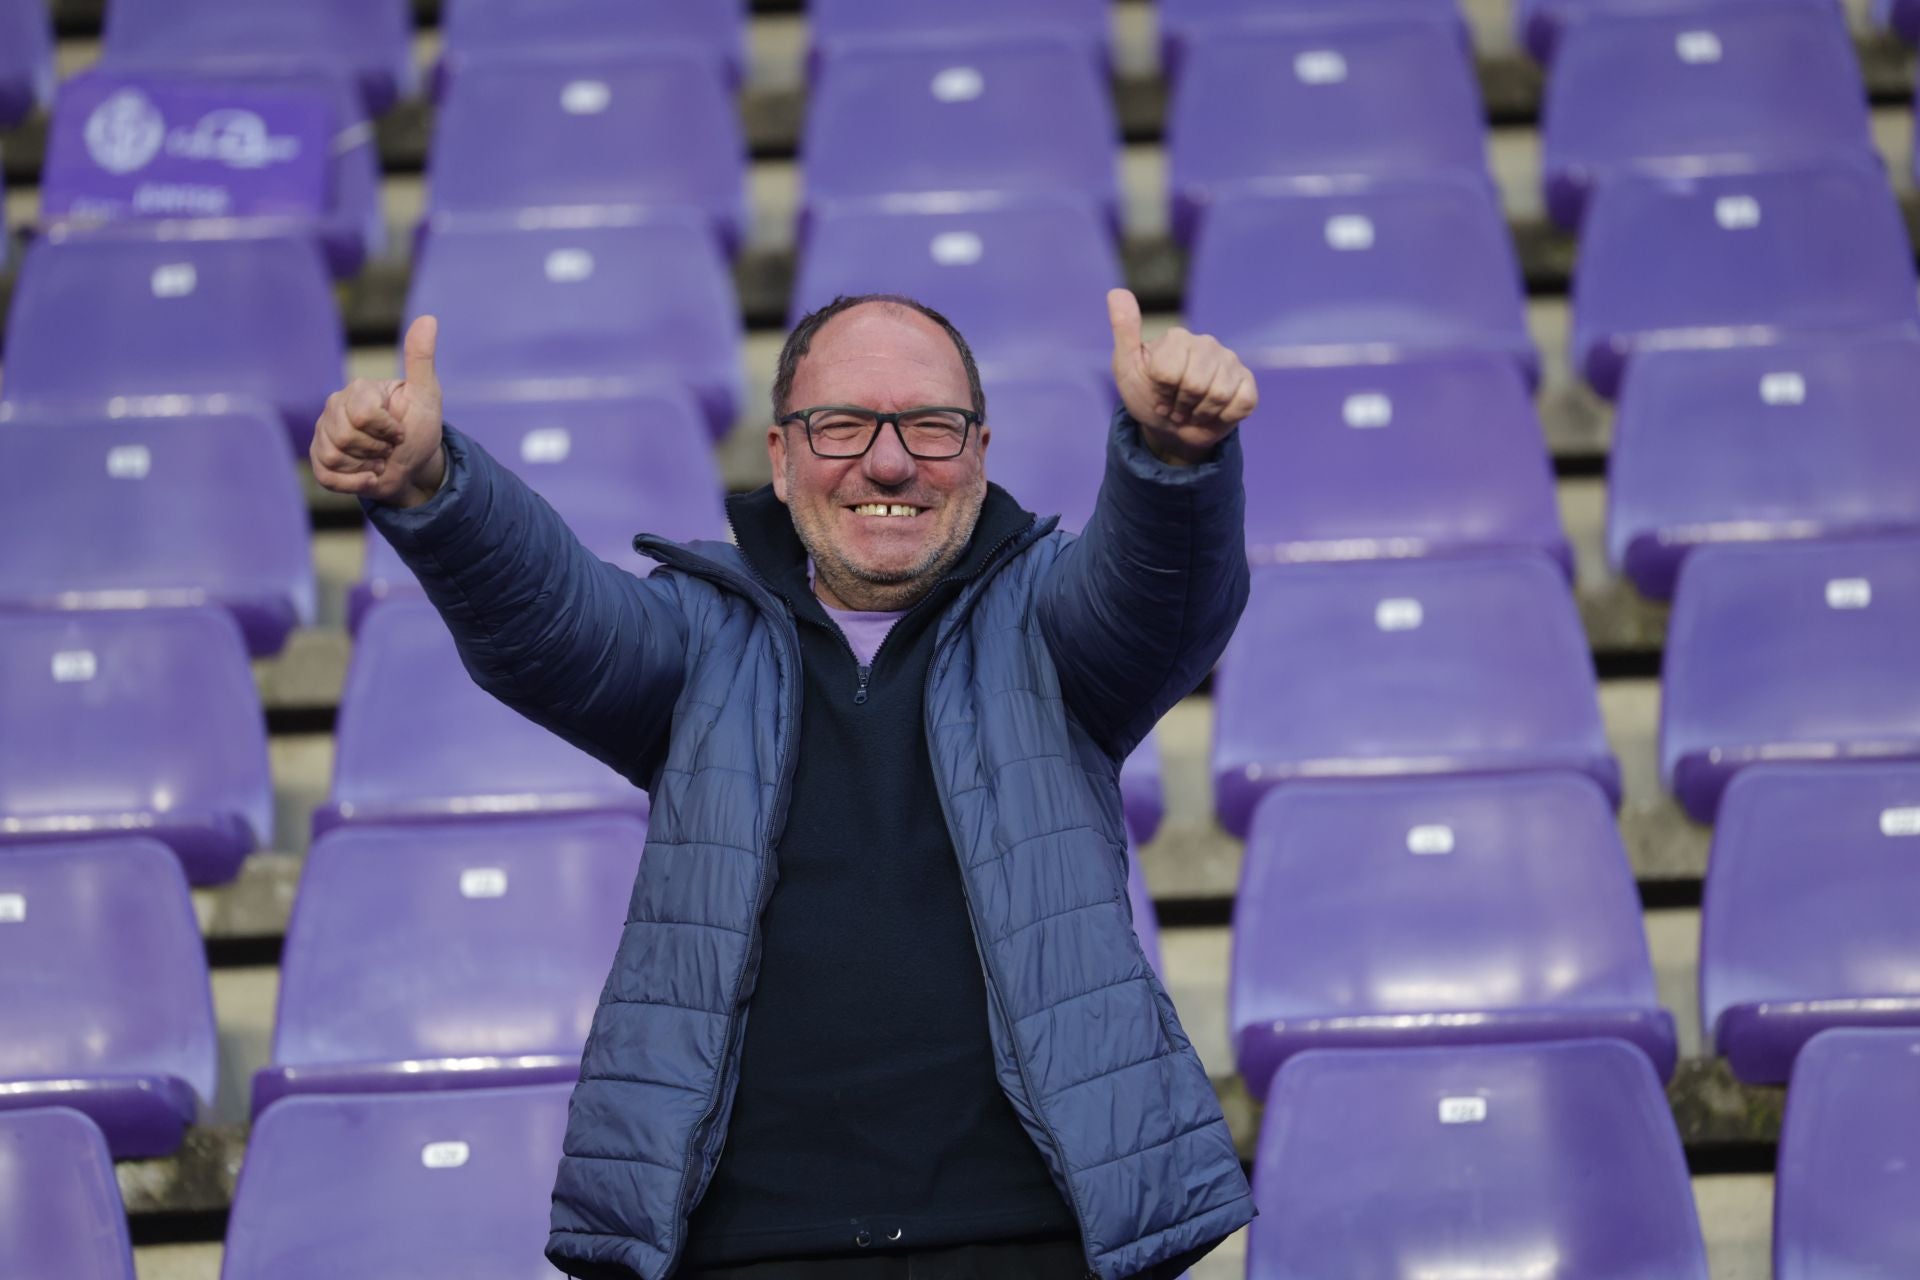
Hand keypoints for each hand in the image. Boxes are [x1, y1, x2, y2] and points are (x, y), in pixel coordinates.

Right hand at [311, 315, 446, 506]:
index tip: (400, 431)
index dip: (388, 430)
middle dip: (377, 449)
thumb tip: (429, 319)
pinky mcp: (320, 459)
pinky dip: (353, 483)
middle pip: (346, 437)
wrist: (414, 466)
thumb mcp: (426, 395)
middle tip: (389, 447)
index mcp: (359, 390)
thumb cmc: (420, 427)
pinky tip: (369, 477)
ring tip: (378, 459)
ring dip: (366, 466)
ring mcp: (324, 433)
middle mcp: (335, 407)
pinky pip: (326, 475)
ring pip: (334, 456)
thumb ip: (420, 360)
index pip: (363, 415)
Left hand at [1107, 288, 1256, 466]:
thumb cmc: (1147, 394)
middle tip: (1176, 407)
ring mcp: (1230, 361)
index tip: (1158, 395)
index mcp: (1177, 338)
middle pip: (1195, 385)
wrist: (1170, 427)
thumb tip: (1116, 292)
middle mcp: (1207, 344)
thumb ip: (1124, 330)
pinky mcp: (1247, 382)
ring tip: (1192, 410)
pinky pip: (1242, 402)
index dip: (1161, 393)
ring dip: (1200, 414)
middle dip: (1181, 406)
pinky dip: (1223, 417)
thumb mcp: (1126, 366)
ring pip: (1219, 395)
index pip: (1168, 374)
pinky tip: (1214, 413)